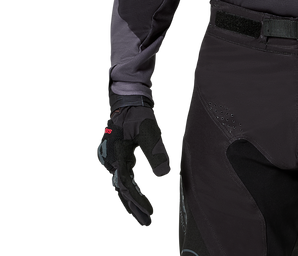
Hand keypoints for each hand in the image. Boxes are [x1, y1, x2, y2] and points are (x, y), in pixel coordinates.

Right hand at [95, 102, 172, 227]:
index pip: (125, 186)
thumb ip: (156, 153)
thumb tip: (164, 176)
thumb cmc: (138, 114)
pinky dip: (128, 189)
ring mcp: (108, 158)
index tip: (150, 215)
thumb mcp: (150, 132)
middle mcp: (108, 161)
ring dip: (130, 201)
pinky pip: (119, 177)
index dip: (138, 202)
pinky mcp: (113, 155)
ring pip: (118, 185)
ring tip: (142, 216)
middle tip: (146, 224)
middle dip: (133, 207)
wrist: (127, 99)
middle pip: (120, 190)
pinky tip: (136, 196)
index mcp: (115, 156)